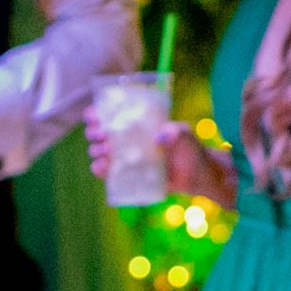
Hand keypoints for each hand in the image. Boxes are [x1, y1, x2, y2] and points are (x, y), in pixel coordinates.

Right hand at [85, 103, 230, 198]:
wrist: (197, 176)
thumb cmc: (190, 149)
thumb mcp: (185, 136)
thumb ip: (175, 132)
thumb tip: (159, 136)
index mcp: (136, 124)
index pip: (110, 115)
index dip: (97, 114)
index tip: (93, 116)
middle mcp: (127, 139)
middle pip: (100, 134)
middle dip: (95, 132)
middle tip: (101, 134)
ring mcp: (126, 158)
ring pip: (100, 153)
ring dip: (97, 150)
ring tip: (105, 151)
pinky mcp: (128, 176)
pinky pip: (108, 173)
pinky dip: (100, 170)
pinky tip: (100, 167)